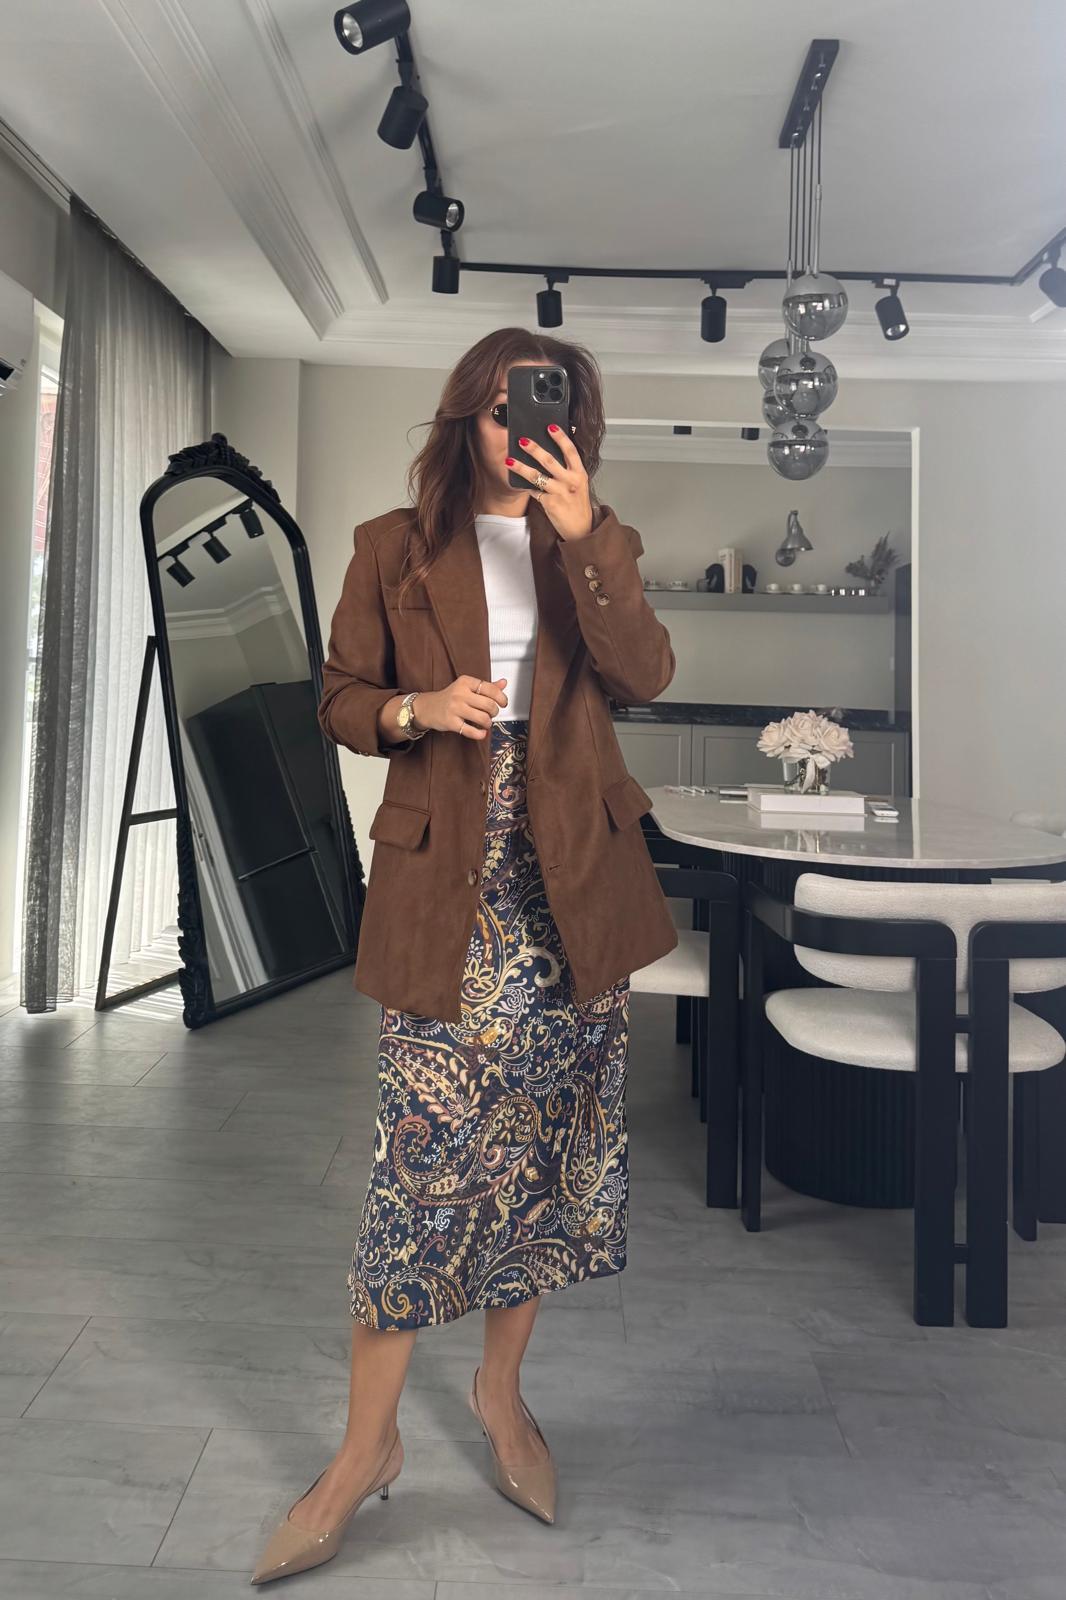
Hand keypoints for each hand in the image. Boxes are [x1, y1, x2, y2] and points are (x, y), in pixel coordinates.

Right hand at [414, 676, 507, 739]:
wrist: (427, 707)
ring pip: (483, 718)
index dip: (501, 698)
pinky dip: (480, 734)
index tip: (503, 703)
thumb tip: (504, 683)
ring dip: (488, 723)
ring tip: (485, 722)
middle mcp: (460, 694)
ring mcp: (455, 708)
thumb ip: (486, 686)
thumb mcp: (466, 687)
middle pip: (489, 705)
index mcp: (466, 682)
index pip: (491, 689)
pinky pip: (472, 731)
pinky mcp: (451, 722)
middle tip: (491, 714)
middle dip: (495, 712)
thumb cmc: (450, 697)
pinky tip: (481, 732)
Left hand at [506, 426, 592, 540]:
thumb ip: (569, 468)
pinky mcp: (550, 503)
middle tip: (522, 440)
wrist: (581, 528)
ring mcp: (560, 493)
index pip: (571, 451)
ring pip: (537, 476)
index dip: (561, 437)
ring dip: (521, 467)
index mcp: (580, 473)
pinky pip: (534, 491)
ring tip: (509, 460)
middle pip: (550, 461)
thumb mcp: (579, 483)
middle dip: (535, 449)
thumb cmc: (578, 504)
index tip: (550, 426)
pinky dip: (525, 486)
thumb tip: (553, 451)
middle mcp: (571, 481)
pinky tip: (517, 481)